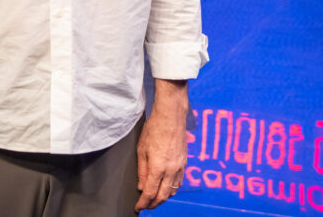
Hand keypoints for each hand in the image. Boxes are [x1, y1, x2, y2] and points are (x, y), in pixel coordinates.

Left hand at [135, 79, 188, 211]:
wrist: (171, 115)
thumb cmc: (154, 128)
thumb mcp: (142, 149)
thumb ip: (142, 170)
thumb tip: (141, 186)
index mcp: (158, 167)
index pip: (150, 192)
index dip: (143, 203)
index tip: (138, 207)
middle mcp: (171, 169)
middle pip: (163, 196)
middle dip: (154, 204)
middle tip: (146, 206)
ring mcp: (180, 166)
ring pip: (173, 190)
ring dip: (164, 198)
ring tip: (155, 199)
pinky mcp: (184, 162)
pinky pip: (179, 181)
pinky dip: (172, 188)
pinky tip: (166, 187)